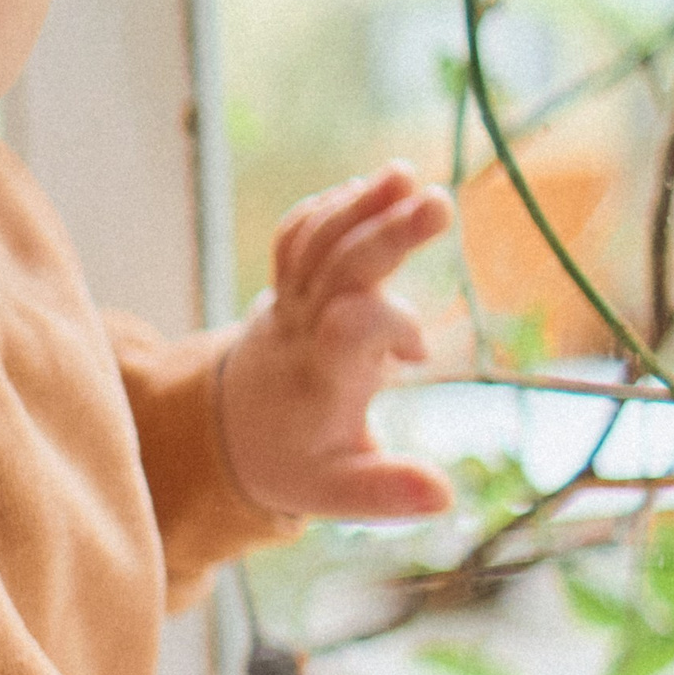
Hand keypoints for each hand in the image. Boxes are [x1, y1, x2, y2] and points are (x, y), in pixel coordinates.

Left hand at [219, 162, 456, 521]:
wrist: (229, 431)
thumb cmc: (296, 462)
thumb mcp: (338, 492)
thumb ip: (387, 494)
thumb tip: (444, 497)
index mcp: (319, 383)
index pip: (346, 338)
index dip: (382, 328)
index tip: (416, 354)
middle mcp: (300, 334)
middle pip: (337, 273)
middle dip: (385, 237)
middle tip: (439, 203)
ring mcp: (288, 303)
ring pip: (316, 245)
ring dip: (360, 207)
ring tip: (406, 177)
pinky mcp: (287, 284)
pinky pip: (299, 238)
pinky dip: (333, 209)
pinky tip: (377, 186)